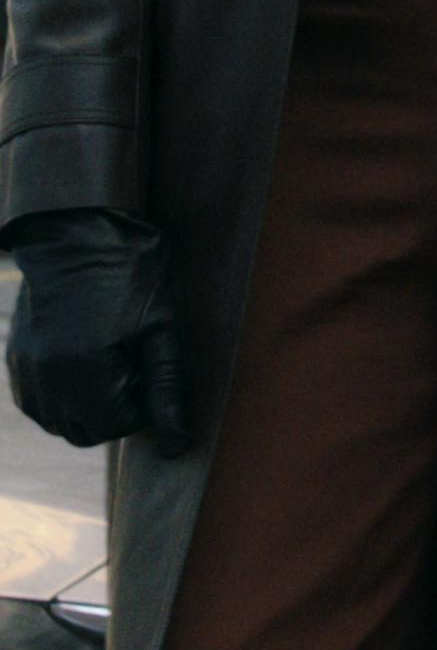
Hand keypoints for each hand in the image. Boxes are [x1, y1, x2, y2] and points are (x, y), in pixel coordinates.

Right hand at [6, 209, 186, 453]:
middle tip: (132, 367)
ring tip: (109, 359)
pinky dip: (63, 396)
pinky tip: (84, 361)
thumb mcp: (159, 329)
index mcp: (81, 371)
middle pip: (83, 431)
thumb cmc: (130, 275)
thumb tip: (177, 445)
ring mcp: (24, 371)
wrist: (79, 233)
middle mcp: (44, 379)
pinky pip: (38, 403)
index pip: (114, 427)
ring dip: (87, 406)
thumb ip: (166, 390)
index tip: (148, 370)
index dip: (141, 406)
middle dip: (113, 412)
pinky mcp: (15, 361)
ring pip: (58, 421)